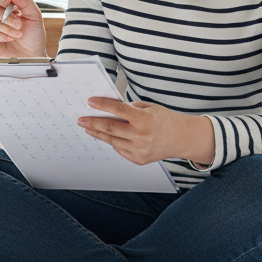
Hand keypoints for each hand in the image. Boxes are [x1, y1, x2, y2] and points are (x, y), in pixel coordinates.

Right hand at [0, 0, 47, 57]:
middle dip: (7, 16)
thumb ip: (26, 2)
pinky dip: (0, 36)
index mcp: (6, 7)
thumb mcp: (35, 16)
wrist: (33, 54)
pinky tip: (10, 39)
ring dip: (6, 28)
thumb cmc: (33, 36)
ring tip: (18, 34)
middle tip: (19, 24)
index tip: (8, 1)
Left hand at [77, 98, 215, 166]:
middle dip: (92, 122)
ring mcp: (139, 150)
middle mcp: (141, 136)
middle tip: (81, 119)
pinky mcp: (138, 159)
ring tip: (88, 127)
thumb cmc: (164, 120)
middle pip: (110, 128)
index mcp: (144, 119)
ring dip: (98, 133)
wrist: (181, 138)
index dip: (102, 105)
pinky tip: (106, 136)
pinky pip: (120, 150)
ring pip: (112, 140)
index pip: (118, 110)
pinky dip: (112, 142)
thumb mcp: (149, 108)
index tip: (90, 101)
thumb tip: (109, 109)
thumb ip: (130, 109)